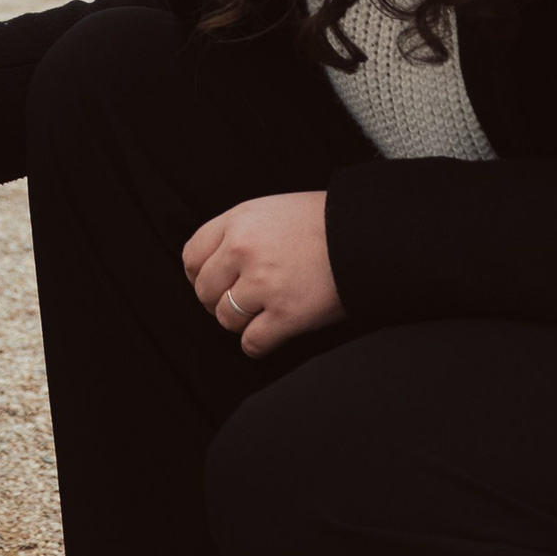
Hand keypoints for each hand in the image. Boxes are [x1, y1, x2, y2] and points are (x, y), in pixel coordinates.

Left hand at [183, 191, 341, 357]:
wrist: (365, 235)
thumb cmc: (323, 222)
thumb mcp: (270, 210)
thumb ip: (239, 232)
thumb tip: (217, 262)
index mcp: (237, 221)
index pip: (191, 256)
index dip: (199, 276)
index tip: (212, 284)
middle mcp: (243, 250)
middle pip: (205, 290)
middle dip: (218, 300)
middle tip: (238, 302)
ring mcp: (263, 283)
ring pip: (226, 318)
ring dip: (241, 322)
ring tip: (261, 313)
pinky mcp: (286, 314)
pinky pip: (252, 343)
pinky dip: (257, 344)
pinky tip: (269, 334)